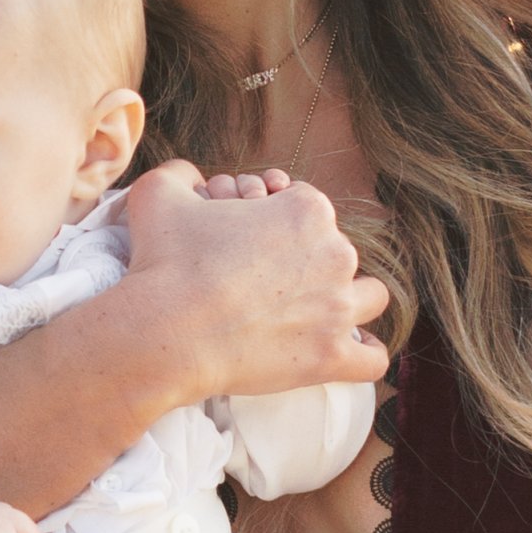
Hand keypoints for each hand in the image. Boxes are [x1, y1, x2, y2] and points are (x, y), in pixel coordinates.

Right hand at [123, 159, 385, 399]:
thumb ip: (181, 173)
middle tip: (264, 279)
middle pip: (337, 251)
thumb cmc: (164, 260)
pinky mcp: (330, 357)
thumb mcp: (160, 192)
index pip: (308, 207)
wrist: (166, 329)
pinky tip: (343, 350)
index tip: (253, 238)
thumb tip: (191, 178)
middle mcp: (335, 254)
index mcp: (307, 210)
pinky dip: (363, 354)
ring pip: (370, 297)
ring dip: (349, 300)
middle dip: (308, 261)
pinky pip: (371, 359)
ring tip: (313, 310)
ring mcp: (337, 308)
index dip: (278, 219)